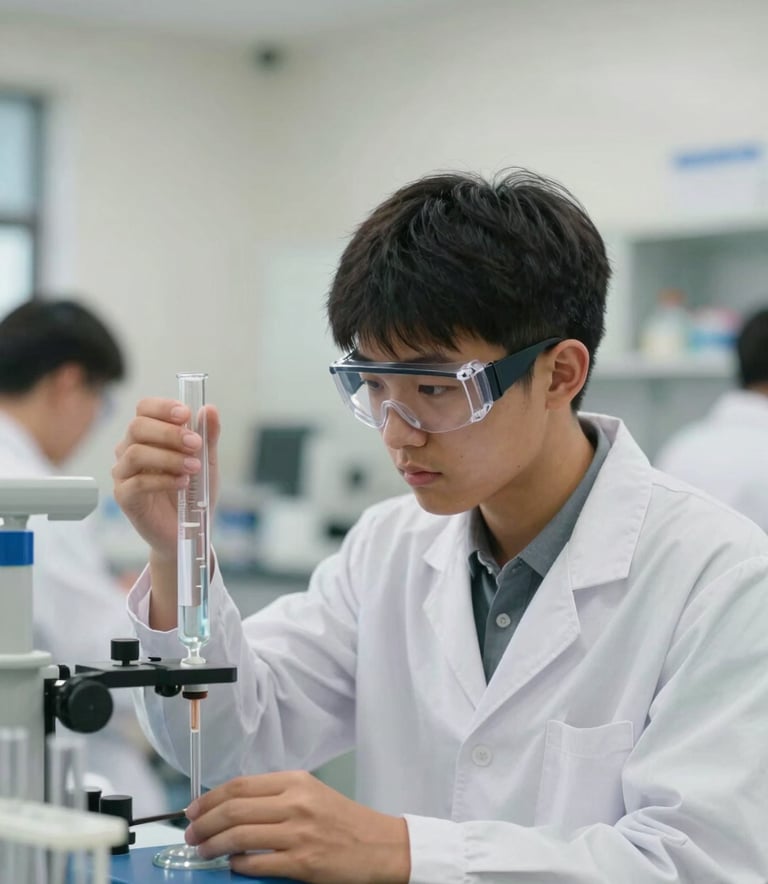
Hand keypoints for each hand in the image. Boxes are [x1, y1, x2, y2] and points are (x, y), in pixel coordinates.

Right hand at [112, 398, 220, 561]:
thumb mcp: (207, 462)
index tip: (186, 414)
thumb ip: (208, 437)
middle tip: (195, 444)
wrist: (188, 530)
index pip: (144, 409)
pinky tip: (182, 483)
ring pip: (135, 453)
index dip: (163, 407)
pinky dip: (163, 480)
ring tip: (193, 467)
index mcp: (148, 436)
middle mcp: (130, 450)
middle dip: (170, 432)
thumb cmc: (193, 493)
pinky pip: (137, 482)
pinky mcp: (124, 497)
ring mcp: (124, 474)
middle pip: (137, 427)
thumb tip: (209, 409)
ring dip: (169, 457)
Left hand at [184, 771, 410, 883]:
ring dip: (213, 846)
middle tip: (191, 834)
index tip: (193, 810)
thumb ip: (276, 796)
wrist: (380, 845)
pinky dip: (237, 865)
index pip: (239, 785)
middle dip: (203, 823)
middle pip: (233, 809)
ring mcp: (299, 833)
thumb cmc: (344, 821)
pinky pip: (257, 864)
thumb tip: (232, 806)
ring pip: (239, 837)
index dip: (209, 798)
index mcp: (296, 782)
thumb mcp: (312, 794)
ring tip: (204, 852)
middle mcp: (295, 803)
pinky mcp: (303, 862)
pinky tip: (232, 865)